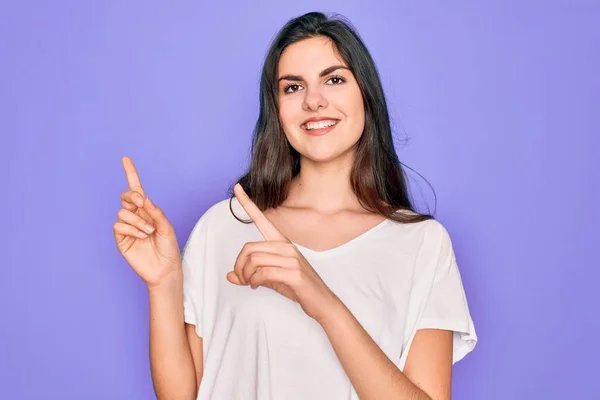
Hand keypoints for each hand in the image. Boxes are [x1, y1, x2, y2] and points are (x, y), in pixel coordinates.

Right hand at [113, 156, 180, 287]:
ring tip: (148, 232)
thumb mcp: (166, 226)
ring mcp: (127, 227)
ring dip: (137, 220)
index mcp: (148, 210)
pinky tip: (141, 236)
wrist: (165, 269)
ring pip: (123, 212)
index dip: (131, 173)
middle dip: (133, 196)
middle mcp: (136, 216)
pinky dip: (131, 229)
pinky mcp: (121, 238)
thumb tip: (144, 198)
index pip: (137, 189)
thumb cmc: (169, 248)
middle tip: (142, 203)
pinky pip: (119, 225)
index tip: (125, 158)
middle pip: (126, 196)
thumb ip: (155, 211)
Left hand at [226, 184, 340, 322]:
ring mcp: (291, 259)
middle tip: (242, 279)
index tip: (237, 187)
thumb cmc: (296, 287)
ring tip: (251, 283)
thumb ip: (251, 274)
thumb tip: (230, 276)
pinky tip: (257, 286)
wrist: (321, 302)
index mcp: (281, 242)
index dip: (247, 203)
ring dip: (246, 276)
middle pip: (248, 248)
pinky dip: (254, 282)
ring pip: (253, 261)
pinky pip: (263, 273)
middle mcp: (286, 246)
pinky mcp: (294, 273)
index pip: (262, 219)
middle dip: (239, 267)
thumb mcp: (270, 278)